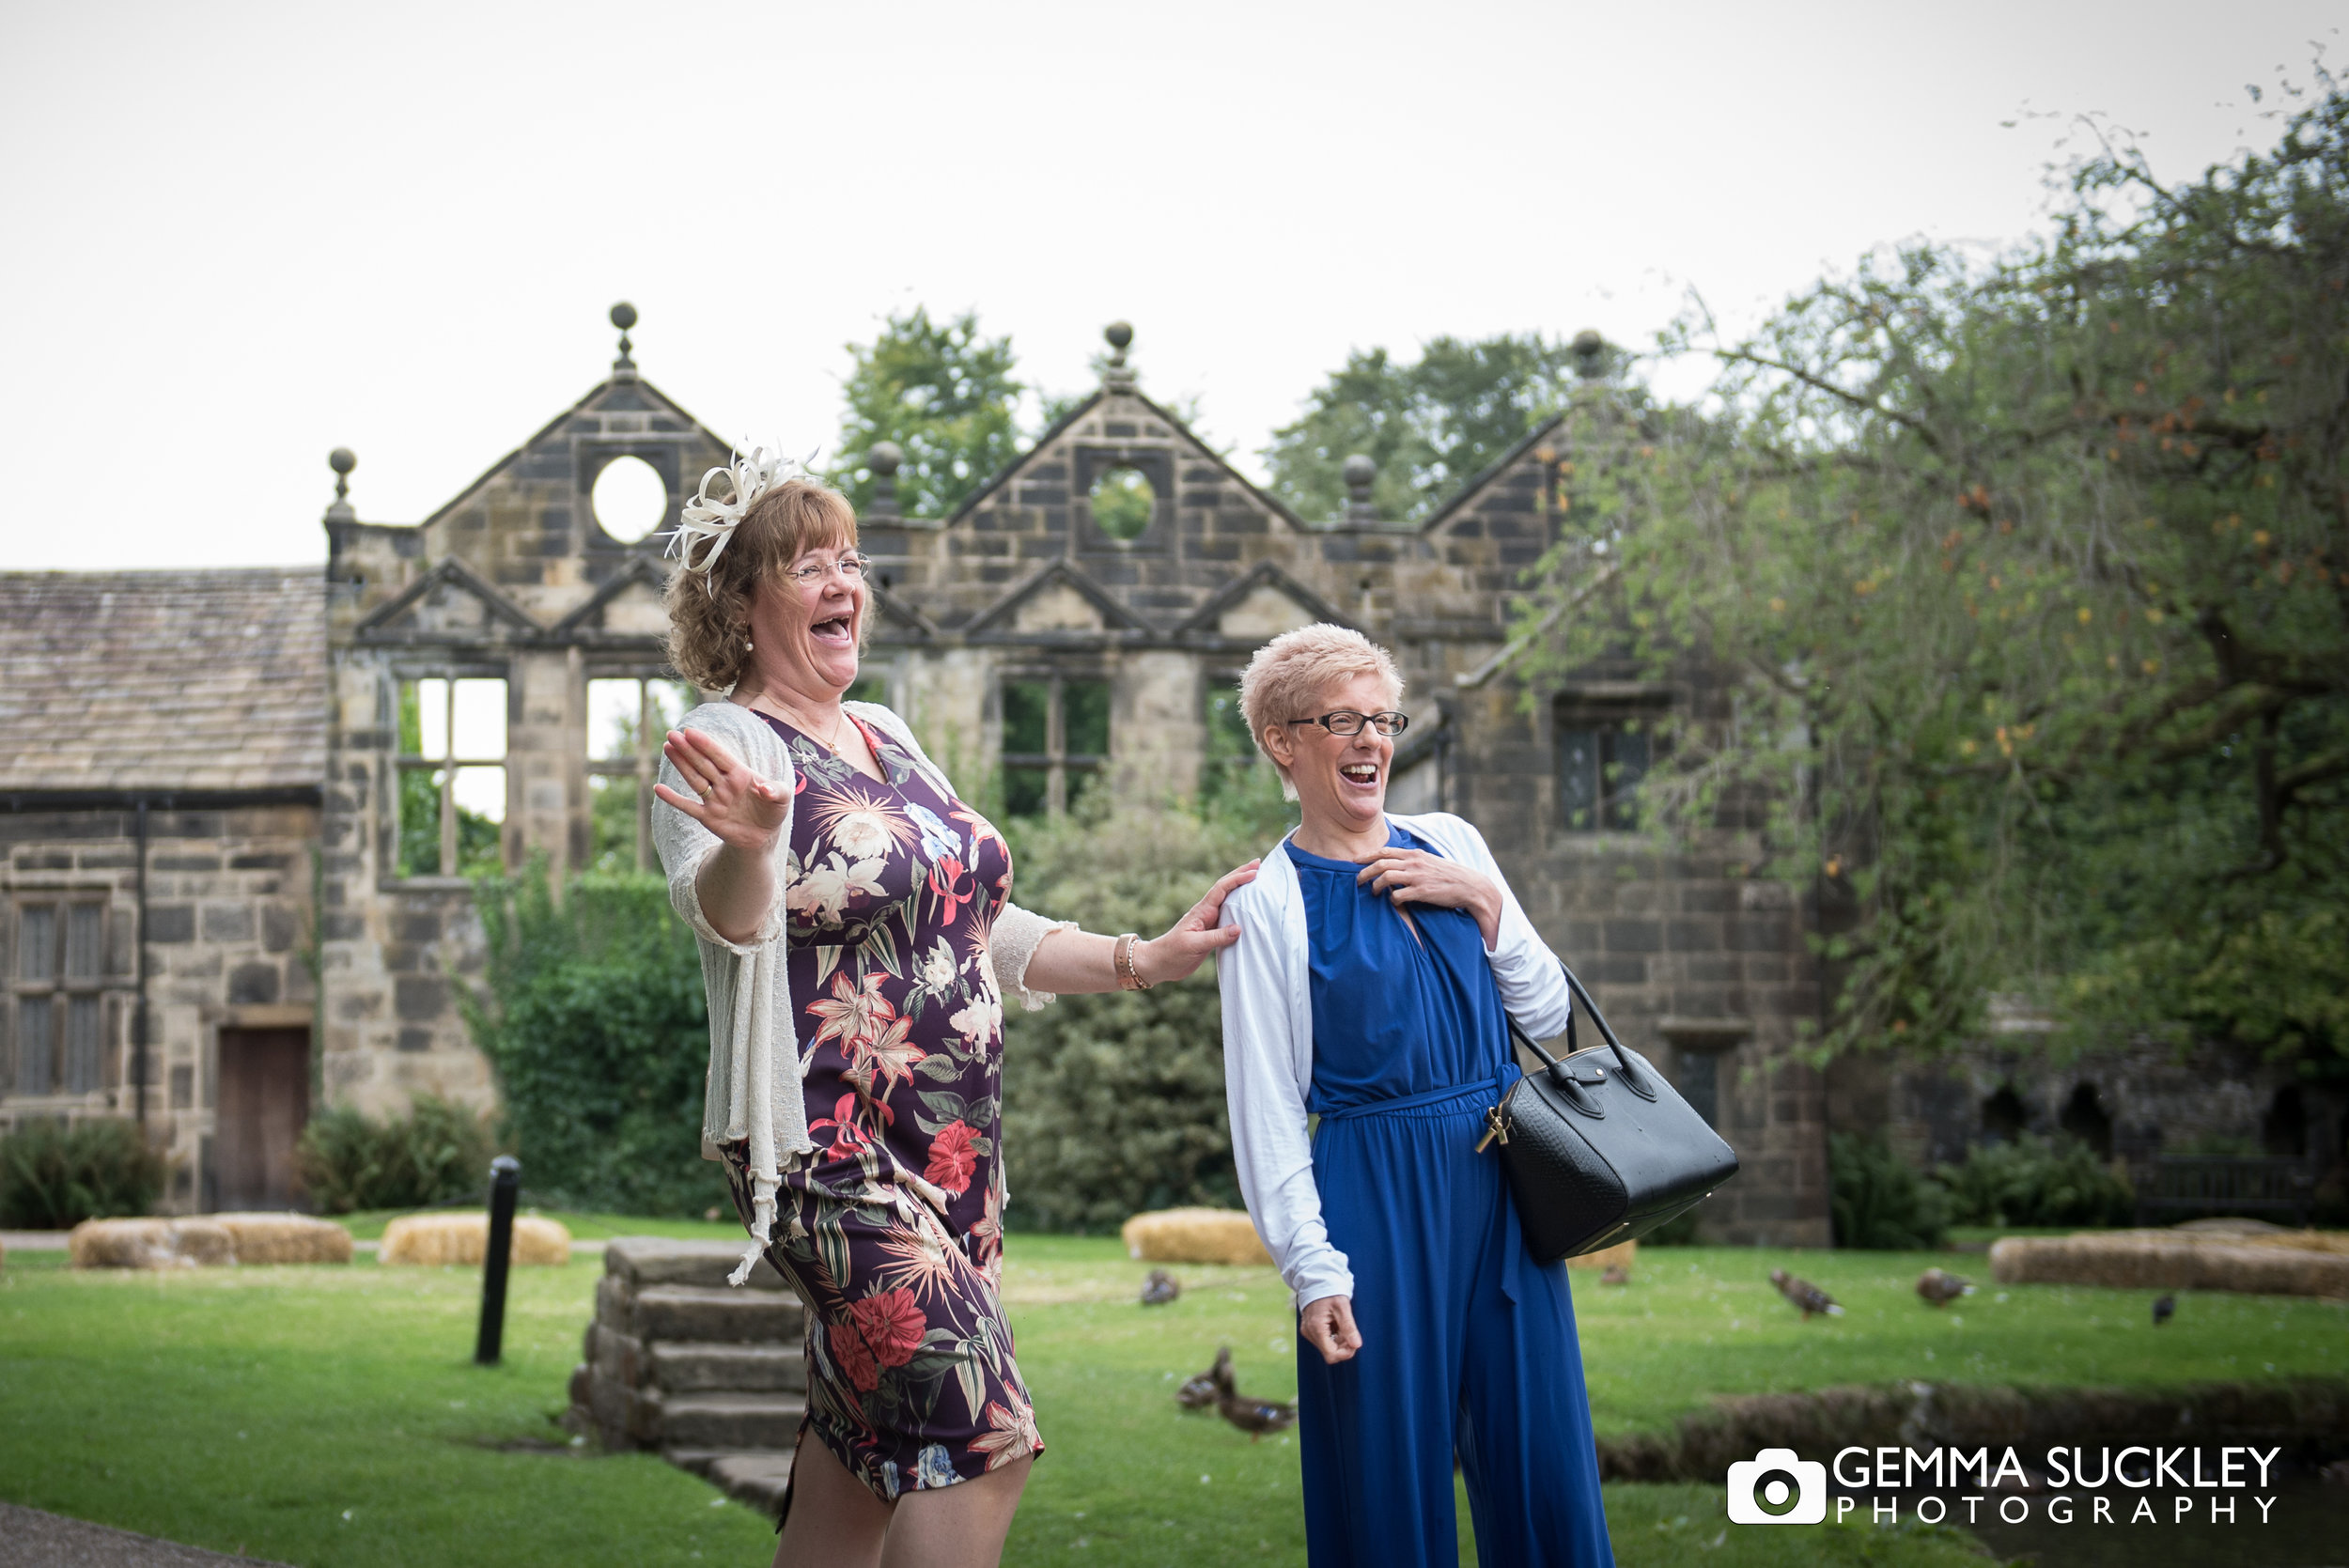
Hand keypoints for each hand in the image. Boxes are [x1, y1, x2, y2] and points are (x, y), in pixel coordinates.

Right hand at [651, 727, 790, 853]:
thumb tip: (765, 789)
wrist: (764, 836)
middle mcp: (723, 783)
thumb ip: (777, 791)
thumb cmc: (773, 811)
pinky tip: (659, 789)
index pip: (720, 756)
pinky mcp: (707, 817)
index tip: (691, 732)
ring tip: (667, 747)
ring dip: (681, 764)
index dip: (706, 745)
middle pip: (703, 763)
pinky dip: (674, 799)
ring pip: (694, 779)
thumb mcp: (783, 799)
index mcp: (740, 774)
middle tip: (672, 734)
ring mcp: (714, 799)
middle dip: (688, 749)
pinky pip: (688, 807)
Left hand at [1133, 861, 1260, 984]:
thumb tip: (1239, 928)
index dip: (1238, 879)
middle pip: (1226, 888)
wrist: (1160, 963)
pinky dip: (1240, 908)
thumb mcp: (1194, 945)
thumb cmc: (1173, 952)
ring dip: (1242, 889)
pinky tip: (1247, 908)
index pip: (1222, 889)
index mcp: (1202, 911)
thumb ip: (1216, 937)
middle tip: (1257, 864)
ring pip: (1229, 900)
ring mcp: (1210, 921)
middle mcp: (1207, 912)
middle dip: (1241, 874)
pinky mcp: (1211, 932)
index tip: (1254, 872)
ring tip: (1256, 879)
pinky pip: (1229, 916)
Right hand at [1300, 1294, 1361, 1364]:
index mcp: (1316, 1328)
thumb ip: (1349, 1327)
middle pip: (1329, 1352)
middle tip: (1350, 1331)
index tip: (1354, 1343)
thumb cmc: (1330, 1291)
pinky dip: (1332, 1336)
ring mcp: (1308, 1331)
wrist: (1316, 1281)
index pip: (1331, 1355)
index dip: (1345, 1353)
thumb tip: (1356, 1345)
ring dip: (1338, 1340)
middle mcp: (1309, 1332)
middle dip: (1343, 1346)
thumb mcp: (1343, 1307)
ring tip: (1342, 1324)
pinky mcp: (1309, 1329)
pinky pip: (1323, 1340)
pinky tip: (1335, 1324)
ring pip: (1327, 1347)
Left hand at [1356, 848, 1501, 946]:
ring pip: (1385, 877)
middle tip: (1357, 881)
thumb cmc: (1449, 876)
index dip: (1367, 856)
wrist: (1470, 886)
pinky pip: (1398, 895)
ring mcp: (1418, 877)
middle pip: (1380, 863)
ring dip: (1375, 886)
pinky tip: (1393, 903)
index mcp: (1415, 854)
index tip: (1355, 861)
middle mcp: (1414, 863)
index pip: (1385, 851)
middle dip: (1364, 872)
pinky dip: (1391, 899)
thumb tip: (1398, 864)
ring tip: (1373, 893)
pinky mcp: (1422, 892)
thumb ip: (1414, 861)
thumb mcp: (1430, 862)